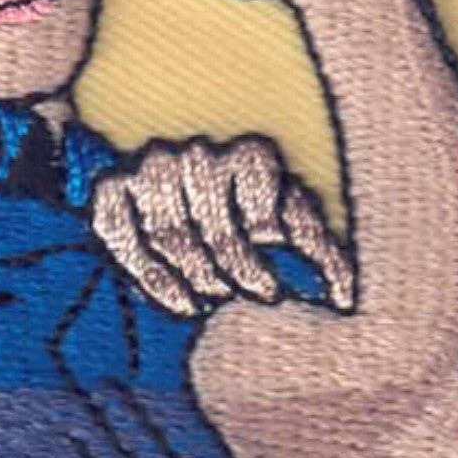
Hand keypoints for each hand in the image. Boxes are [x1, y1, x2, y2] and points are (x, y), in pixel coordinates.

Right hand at [89, 136, 354, 318]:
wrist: (190, 205)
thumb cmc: (256, 221)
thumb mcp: (296, 227)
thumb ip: (320, 253)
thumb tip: (344, 300)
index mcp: (251, 154)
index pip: (259, 205)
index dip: (264, 251)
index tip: (273, 291)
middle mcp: (199, 152)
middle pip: (214, 226)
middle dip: (233, 272)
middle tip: (245, 299)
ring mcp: (152, 167)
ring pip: (169, 232)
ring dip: (195, 277)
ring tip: (213, 301)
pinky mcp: (113, 190)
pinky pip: (118, 232)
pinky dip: (149, 275)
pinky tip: (180, 305)